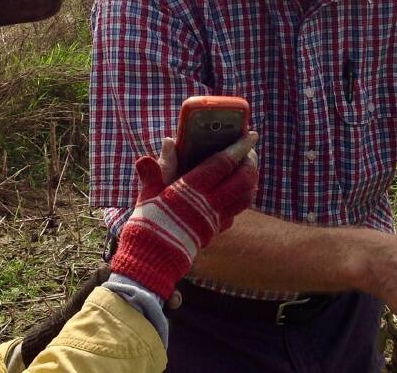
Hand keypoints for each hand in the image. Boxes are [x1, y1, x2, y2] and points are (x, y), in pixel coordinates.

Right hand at [110, 132, 258, 298]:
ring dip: (250, 181)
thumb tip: (169, 142)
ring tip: (246, 170)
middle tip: (249, 152)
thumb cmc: (146, 223)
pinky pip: (236, 211)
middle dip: (250, 164)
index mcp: (191, 189)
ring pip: (245, 197)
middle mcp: (208, 203)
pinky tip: (235, 193)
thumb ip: (159, 167)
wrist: (151, 260)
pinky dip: (241, 199)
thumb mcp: (148, 193)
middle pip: (243, 180)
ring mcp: (215, 219)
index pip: (223, 164)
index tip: (250, 135)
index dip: (239, 148)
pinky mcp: (215, 231)